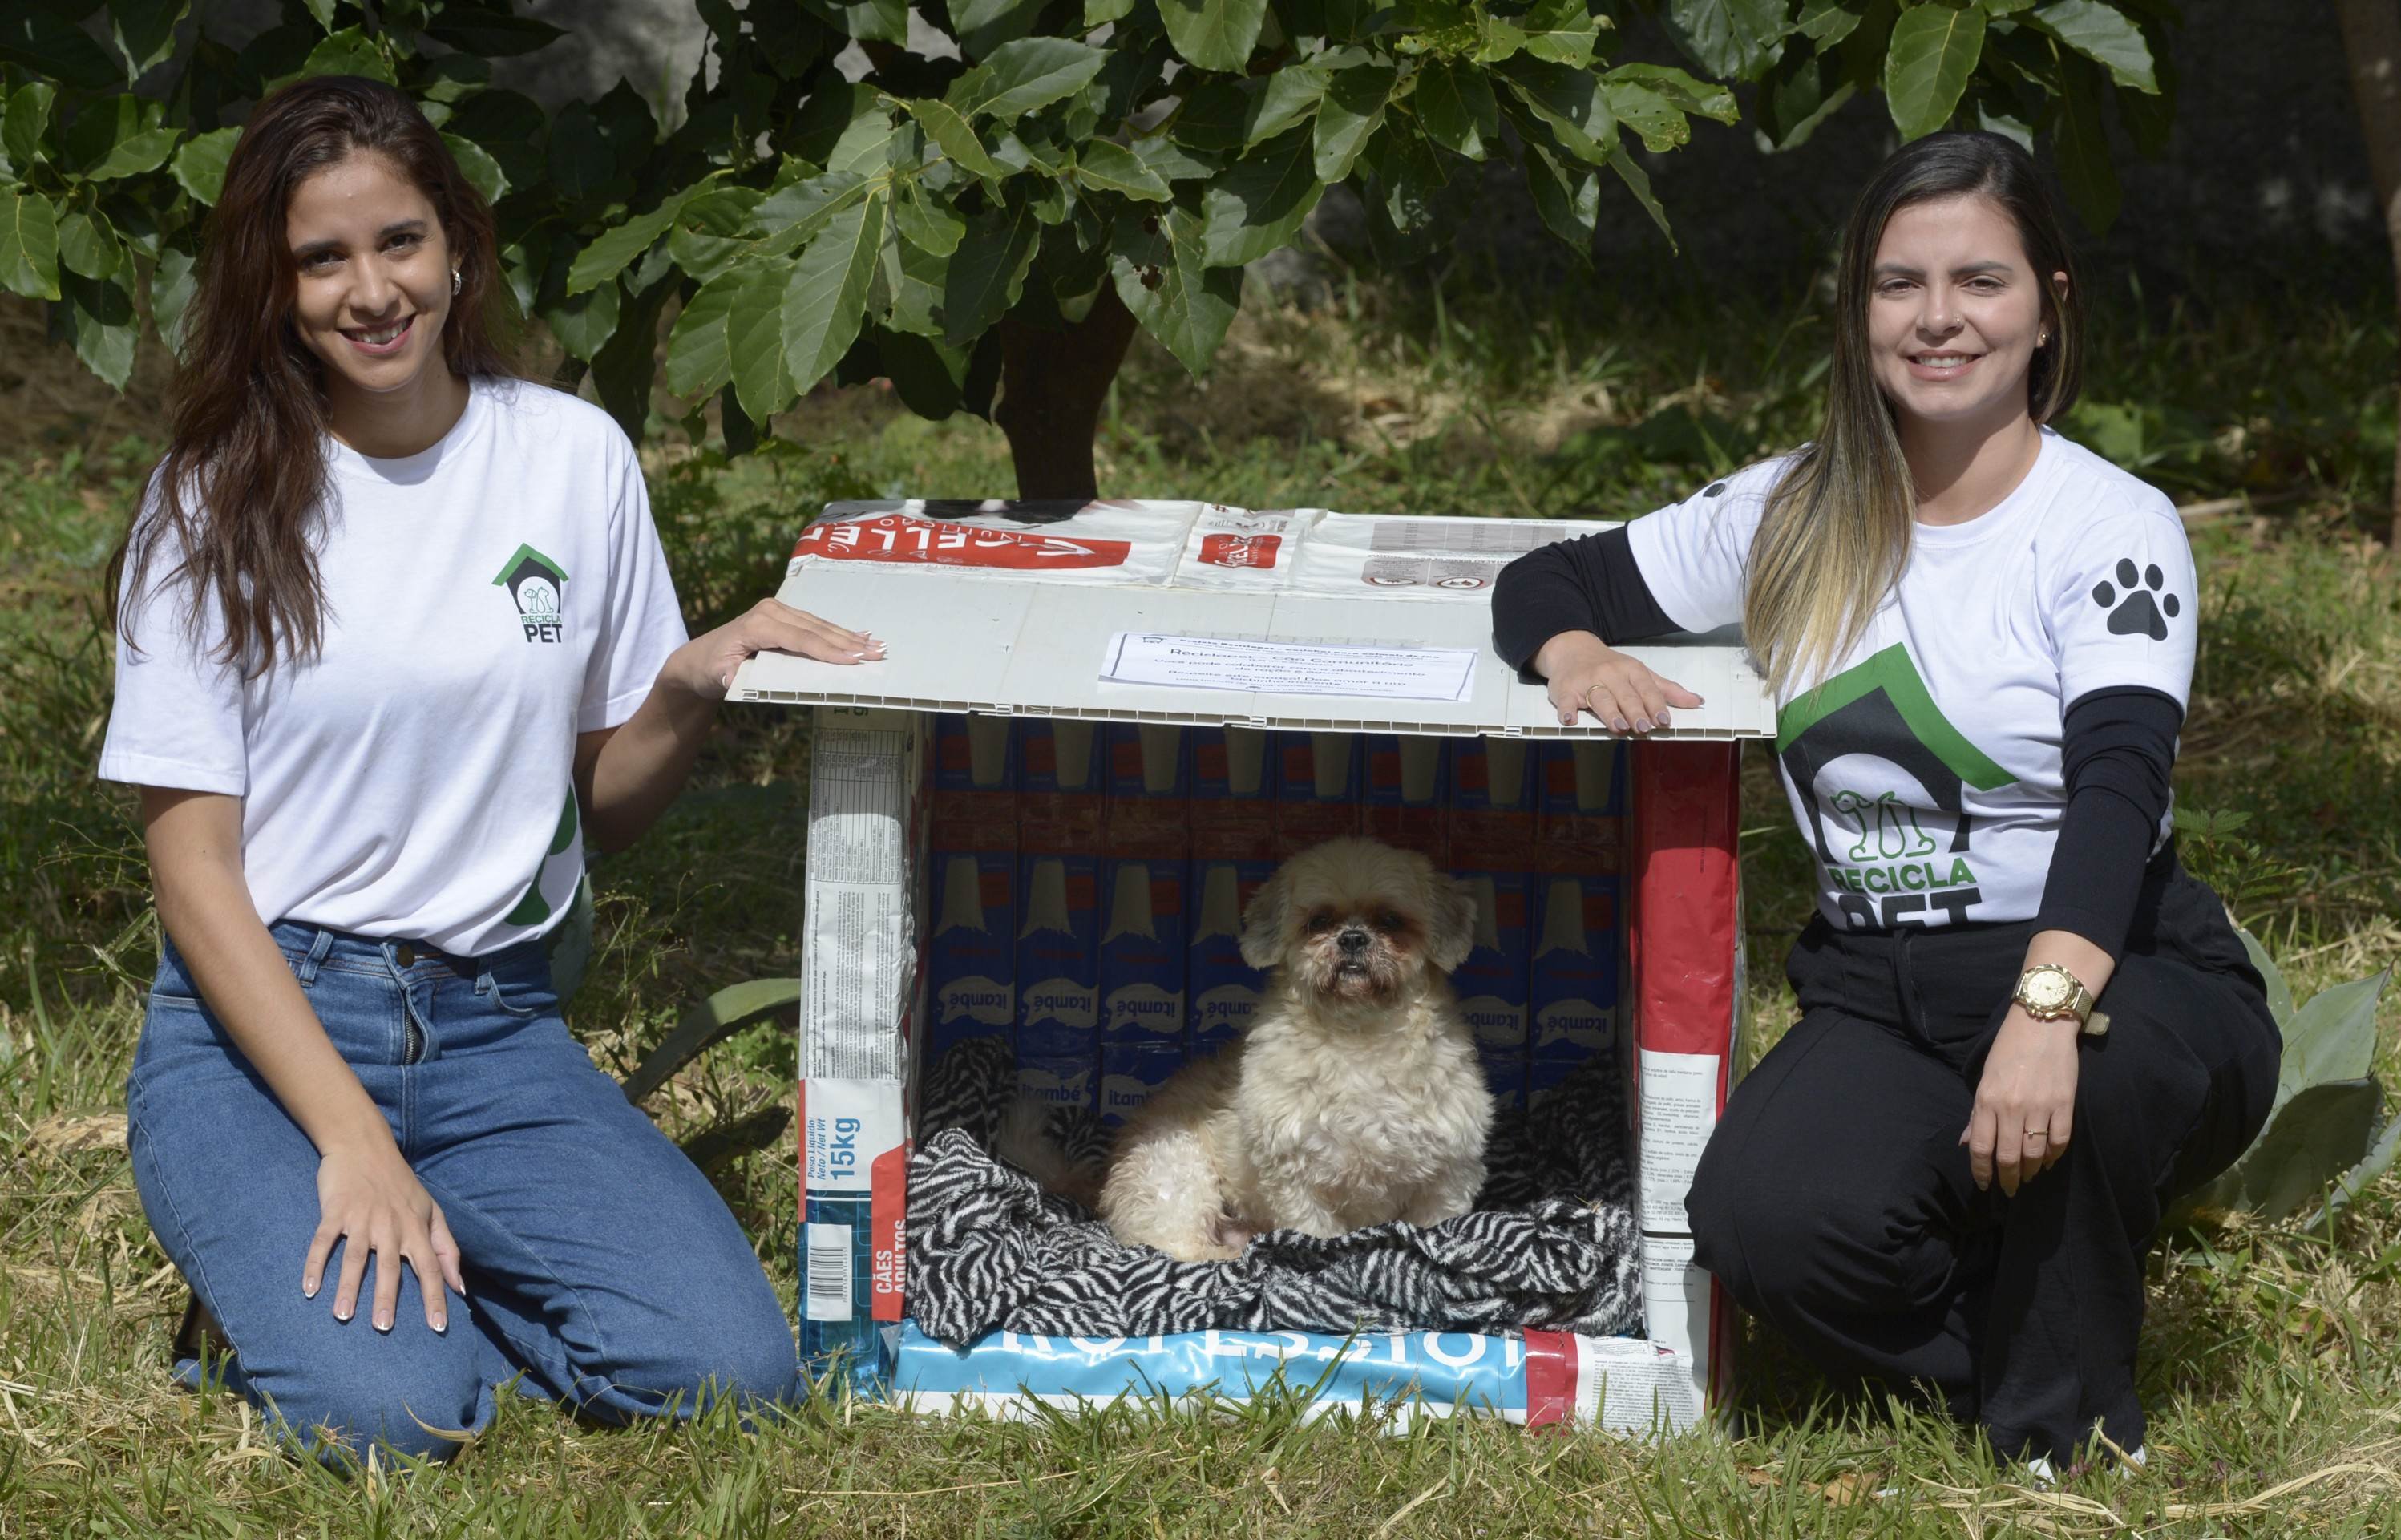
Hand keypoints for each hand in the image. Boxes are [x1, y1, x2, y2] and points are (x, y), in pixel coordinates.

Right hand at [305, 1138, 464, 1332]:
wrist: (365, 1145)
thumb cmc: (401, 1185)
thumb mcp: (432, 1211)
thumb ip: (447, 1249)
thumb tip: (460, 1287)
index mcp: (416, 1227)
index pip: (430, 1267)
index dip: (435, 1296)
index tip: (438, 1327)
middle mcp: (391, 1225)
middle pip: (391, 1266)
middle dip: (387, 1298)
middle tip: (383, 1328)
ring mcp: (362, 1218)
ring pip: (356, 1257)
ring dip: (348, 1287)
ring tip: (343, 1315)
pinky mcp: (335, 1211)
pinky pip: (323, 1241)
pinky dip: (315, 1264)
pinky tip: (309, 1289)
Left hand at [673, 598, 885, 697]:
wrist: (698, 660)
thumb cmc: (710, 670)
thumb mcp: (718, 676)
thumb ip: (734, 677)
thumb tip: (745, 678)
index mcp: (757, 625)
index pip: (800, 638)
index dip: (828, 650)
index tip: (853, 660)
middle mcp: (770, 612)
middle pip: (816, 629)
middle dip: (848, 642)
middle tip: (877, 653)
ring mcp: (777, 611)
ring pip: (819, 625)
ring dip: (849, 637)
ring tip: (876, 645)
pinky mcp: (783, 616)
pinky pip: (815, 624)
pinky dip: (837, 632)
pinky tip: (859, 635)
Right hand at [1533, 630, 1703, 731]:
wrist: (1572, 649)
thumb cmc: (1610, 667)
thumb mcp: (1640, 673)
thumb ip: (1666, 690)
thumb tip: (1696, 702)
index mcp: (1630, 670)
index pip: (1646, 688)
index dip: (1655, 705)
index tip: (1664, 721)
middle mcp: (1610, 674)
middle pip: (1624, 695)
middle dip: (1635, 710)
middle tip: (1643, 727)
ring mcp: (1587, 681)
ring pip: (1599, 697)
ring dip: (1609, 712)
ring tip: (1618, 726)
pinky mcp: (1565, 689)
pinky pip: (1566, 700)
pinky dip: (1567, 711)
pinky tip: (1570, 720)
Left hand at [1962, 1006, 2081, 1195]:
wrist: (2041, 1024)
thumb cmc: (2008, 1051)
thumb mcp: (1985, 1080)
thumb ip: (1978, 1115)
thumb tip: (1966, 1144)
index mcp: (1987, 1101)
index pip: (1981, 1148)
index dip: (1982, 1172)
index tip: (1985, 1184)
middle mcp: (2011, 1107)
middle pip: (2008, 1157)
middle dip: (2008, 1179)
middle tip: (2010, 1188)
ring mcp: (2039, 1106)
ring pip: (2035, 1153)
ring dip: (2031, 1169)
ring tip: (2029, 1175)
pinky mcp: (2064, 1104)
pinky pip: (2060, 1140)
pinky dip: (2054, 1156)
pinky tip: (2049, 1160)